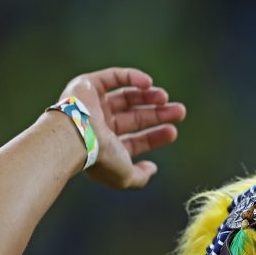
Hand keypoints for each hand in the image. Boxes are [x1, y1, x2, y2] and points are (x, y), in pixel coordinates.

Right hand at [58, 67, 185, 187]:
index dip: (155, 136)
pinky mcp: (87, 86)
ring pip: (126, 97)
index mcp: (105, 147)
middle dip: (158, 114)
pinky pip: (113, 77)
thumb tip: (152, 169)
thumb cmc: (101, 158)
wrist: (76, 136)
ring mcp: (92, 106)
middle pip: (134, 117)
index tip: (173, 131)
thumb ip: (140, 177)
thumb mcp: (125, 176)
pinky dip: (132, 78)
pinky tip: (148, 83)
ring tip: (165, 98)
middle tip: (180, 111)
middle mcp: (98, 126)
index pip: (134, 140)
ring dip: (148, 96)